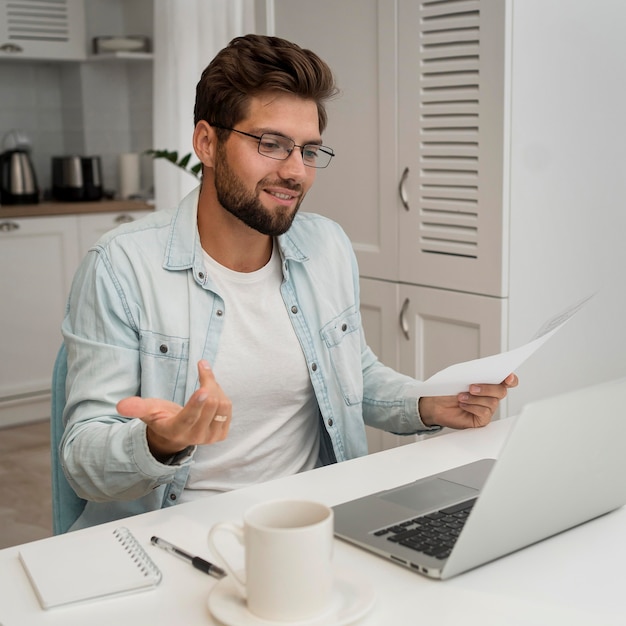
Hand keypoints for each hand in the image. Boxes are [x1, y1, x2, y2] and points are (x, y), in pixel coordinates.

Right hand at [116, 360, 231, 460]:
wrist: (176, 434)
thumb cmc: (161, 418)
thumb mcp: (148, 411)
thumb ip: (137, 408)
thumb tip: (120, 406)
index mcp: (176, 430)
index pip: (189, 417)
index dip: (196, 404)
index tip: (203, 389)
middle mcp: (195, 437)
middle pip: (210, 405)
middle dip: (208, 384)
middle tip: (202, 371)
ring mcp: (210, 437)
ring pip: (222, 404)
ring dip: (215, 388)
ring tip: (205, 384)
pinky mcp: (221, 434)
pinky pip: (228, 409)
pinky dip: (222, 394)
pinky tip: (212, 393)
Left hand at [419, 373, 517, 429]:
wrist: (435, 403)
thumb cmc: (448, 389)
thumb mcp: (458, 376)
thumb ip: (472, 373)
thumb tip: (481, 373)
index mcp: (488, 382)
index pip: (507, 381)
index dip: (511, 379)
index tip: (508, 377)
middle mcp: (490, 395)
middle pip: (501, 391)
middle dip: (487, 388)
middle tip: (471, 387)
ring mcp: (487, 407)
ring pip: (492, 402)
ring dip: (475, 398)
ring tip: (461, 397)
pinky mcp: (481, 419)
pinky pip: (484, 413)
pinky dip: (472, 407)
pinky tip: (462, 405)